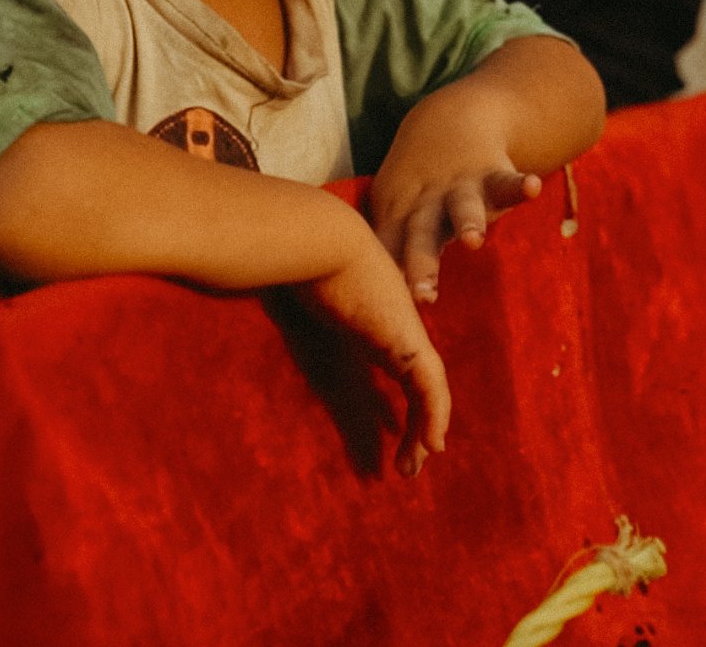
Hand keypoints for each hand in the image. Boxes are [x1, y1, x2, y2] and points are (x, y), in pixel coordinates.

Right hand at [303, 238, 450, 476]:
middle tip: (406, 461)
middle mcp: (392, 326)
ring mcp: (403, 331)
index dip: (399, 400)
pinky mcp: (406, 340)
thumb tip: (271, 340)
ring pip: (428, 389)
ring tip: (414, 463)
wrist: (315, 240)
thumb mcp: (296, 311)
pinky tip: (432, 443)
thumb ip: (298, 328)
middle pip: (416, 382)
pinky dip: (434, 415)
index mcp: (370, 320)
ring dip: (424, 428)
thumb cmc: (296, 265)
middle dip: (414, 424)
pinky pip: (430, 386)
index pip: (395, 364)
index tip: (391, 431)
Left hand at [369, 155, 539, 304]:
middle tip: (422, 296)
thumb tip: (374, 320)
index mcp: (400, 218)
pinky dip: (518, 185)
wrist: (450, 119)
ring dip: (468, 222)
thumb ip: (389, 256)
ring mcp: (459, 188)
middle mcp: (427, 204)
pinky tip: (532, 187)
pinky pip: (506, 181)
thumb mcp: (393, 211)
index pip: (389, 254)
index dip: (385, 282)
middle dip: (421, 265)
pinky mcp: (491, 174)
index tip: (384, 316)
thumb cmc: (417, 185)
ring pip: (463, 207)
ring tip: (474, 240)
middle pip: (421, 237)